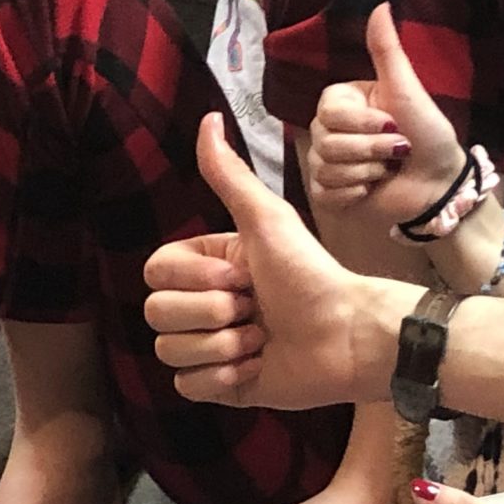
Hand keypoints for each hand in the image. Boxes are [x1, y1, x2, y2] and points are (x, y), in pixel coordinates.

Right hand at [144, 111, 417, 408]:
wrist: (348, 334)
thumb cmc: (312, 273)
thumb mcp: (267, 220)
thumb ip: (229, 174)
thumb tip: (208, 117)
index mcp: (207, 264)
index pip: (154, 272)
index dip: (195, 278)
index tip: (242, 275)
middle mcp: (204, 303)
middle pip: (156, 313)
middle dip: (212, 314)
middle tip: (256, 310)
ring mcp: (210, 346)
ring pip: (169, 351)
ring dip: (222, 347)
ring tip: (261, 340)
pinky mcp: (222, 385)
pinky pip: (187, 386)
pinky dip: (223, 378)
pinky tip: (257, 367)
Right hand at [301, 4, 467, 224]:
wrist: (440, 182)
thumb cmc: (428, 132)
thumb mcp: (407, 88)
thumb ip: (386, 49)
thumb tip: (381, 3)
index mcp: (342, 103)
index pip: (328, 112)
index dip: (362, 123)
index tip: (393, 124)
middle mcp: (329, 130)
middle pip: (326, 142)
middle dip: (370, 150)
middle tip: (398, 152)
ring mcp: (326, 163)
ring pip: (325, 168)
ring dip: (367, 173)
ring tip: (388, 170)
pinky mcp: (330, 194)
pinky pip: (325, 193)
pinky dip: (354, 195)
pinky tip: (373, 190)